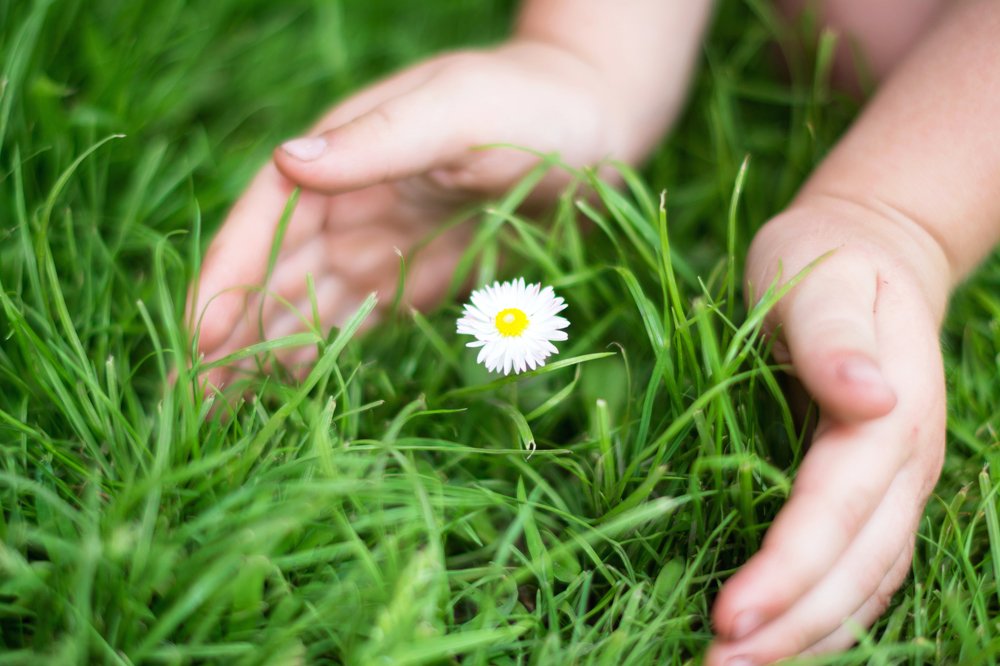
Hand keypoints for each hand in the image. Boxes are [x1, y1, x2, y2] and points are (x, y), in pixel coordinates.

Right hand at [189, 41, 627, 388]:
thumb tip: (290, 160)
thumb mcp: (457, 111)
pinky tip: (292, 388)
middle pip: (273, 271)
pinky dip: (321, 352)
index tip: (204, 335)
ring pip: (306, 304)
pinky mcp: (417, 278)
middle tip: (196, 400)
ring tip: (230, 411)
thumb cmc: (530, 105)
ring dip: (266, 352)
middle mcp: (351, 201)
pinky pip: (356, 320)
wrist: (598, 132)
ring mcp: (382, 243)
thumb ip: (382, 140)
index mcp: (346, 152)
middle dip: (231, 330)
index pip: (265, 217)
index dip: (230, 274)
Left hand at [708, 196, 950, 663]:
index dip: (788, 570)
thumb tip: (871, 399)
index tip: (730, 619)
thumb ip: (835, 337)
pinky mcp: (871, 496)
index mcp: (888, 418)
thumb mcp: (821, 280)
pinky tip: (779, 643)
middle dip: (791, 630)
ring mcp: (894, 487)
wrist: (867, 256)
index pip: (837, 512)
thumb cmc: (826, 263)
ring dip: (804, 639)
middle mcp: (902, 466)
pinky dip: (819, 617)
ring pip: (862, 586)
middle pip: (855, 569)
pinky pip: (857, 574)